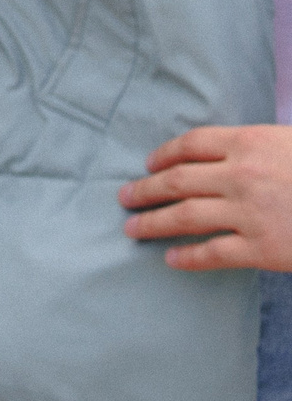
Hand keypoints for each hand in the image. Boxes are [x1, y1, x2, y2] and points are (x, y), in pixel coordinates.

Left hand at [121, 125, 291, 270]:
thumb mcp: (287, 142)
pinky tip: (171, 259)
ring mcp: (251, 213)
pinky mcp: (264, 248)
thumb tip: (224, 155)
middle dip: (145, 190)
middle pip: (178, 181)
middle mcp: (242, 176)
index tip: (148, 165)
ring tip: (132, 228)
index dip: (164, 155)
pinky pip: (214, 252)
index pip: (191, 144)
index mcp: (249, 143)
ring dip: (152, 223)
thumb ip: (253, 148)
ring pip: (185, 217)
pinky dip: (189, 257)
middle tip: (124, 198)